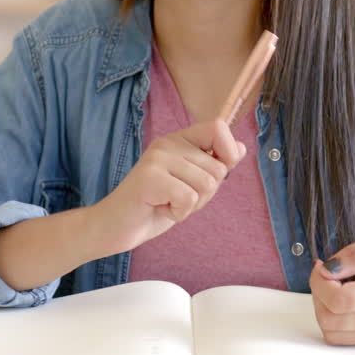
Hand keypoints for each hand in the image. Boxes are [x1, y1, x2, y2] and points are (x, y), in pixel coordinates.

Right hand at [91, 120, 244, 254]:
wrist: (114, 227)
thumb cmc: (153, 206)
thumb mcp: (189, 184)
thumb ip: (212, 165)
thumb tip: (241, 148)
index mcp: (178, 140)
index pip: (217, 127)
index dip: (228, 152)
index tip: (216, 173)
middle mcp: (167, 143)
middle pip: (218, 167)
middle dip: (205, 194)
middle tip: (177, 198)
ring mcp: (157, 158)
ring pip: (206, 184)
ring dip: (191, 205)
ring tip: (167, 203)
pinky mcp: (150, 177)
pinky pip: (189, 197)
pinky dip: (179, 213)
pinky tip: (160, 209)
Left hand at [309, 227, 354, 345]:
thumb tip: (327, 269)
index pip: (341, 301)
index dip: (320, 283)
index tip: (322, 266)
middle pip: (331, 322)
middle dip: (318, 296)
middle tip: (325, 273)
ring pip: (334, 335)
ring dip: (323, 310)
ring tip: (333, 286)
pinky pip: (345, 338)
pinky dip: (335, 320)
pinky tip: (342, 298)